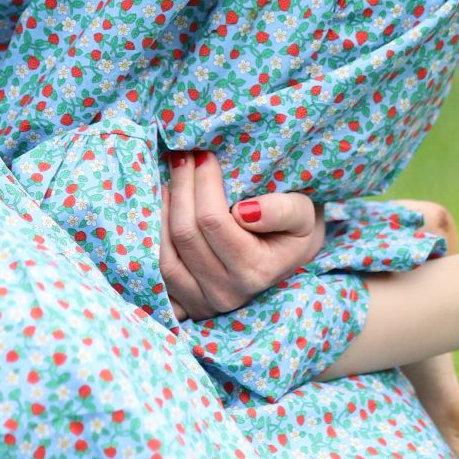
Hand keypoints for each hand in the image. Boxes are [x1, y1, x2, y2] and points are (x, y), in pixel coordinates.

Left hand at [158, 152, 321, 318]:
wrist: (290, 261)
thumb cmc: (295, 231)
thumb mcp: (303, 215)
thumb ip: (282, 211)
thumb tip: (244, 211)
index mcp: (256, 271)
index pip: (213, 221)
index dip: (203, 183)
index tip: (202, 154)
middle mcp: (227, 292)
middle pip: (186, 234)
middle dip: (181, 187)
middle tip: (182, 156)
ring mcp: (203, 302)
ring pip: (166, 254)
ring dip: (163, 210)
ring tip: (170, 179)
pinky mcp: (186, 304)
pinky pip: (159, 272)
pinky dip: (155, 237)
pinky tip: (162, 209)